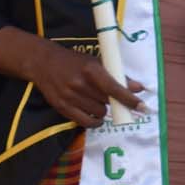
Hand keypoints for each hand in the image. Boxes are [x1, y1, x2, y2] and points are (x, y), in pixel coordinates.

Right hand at [0, 27, 144, 125]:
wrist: (43, 63)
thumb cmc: (74, 61)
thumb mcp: (96, 62)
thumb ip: (117, 76)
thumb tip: (138, 88)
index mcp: (91, 69)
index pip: (114, 88)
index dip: (129, 99)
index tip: (142, 106)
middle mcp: (80, 84)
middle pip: (107, 103)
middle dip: (113, 102)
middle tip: (109, 96)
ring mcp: (69, 97)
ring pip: (98, 113)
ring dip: (103, 110)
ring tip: (96, 100)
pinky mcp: (62, 108)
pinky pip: (85, 122)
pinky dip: (94, 122)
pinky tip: (95, 117)